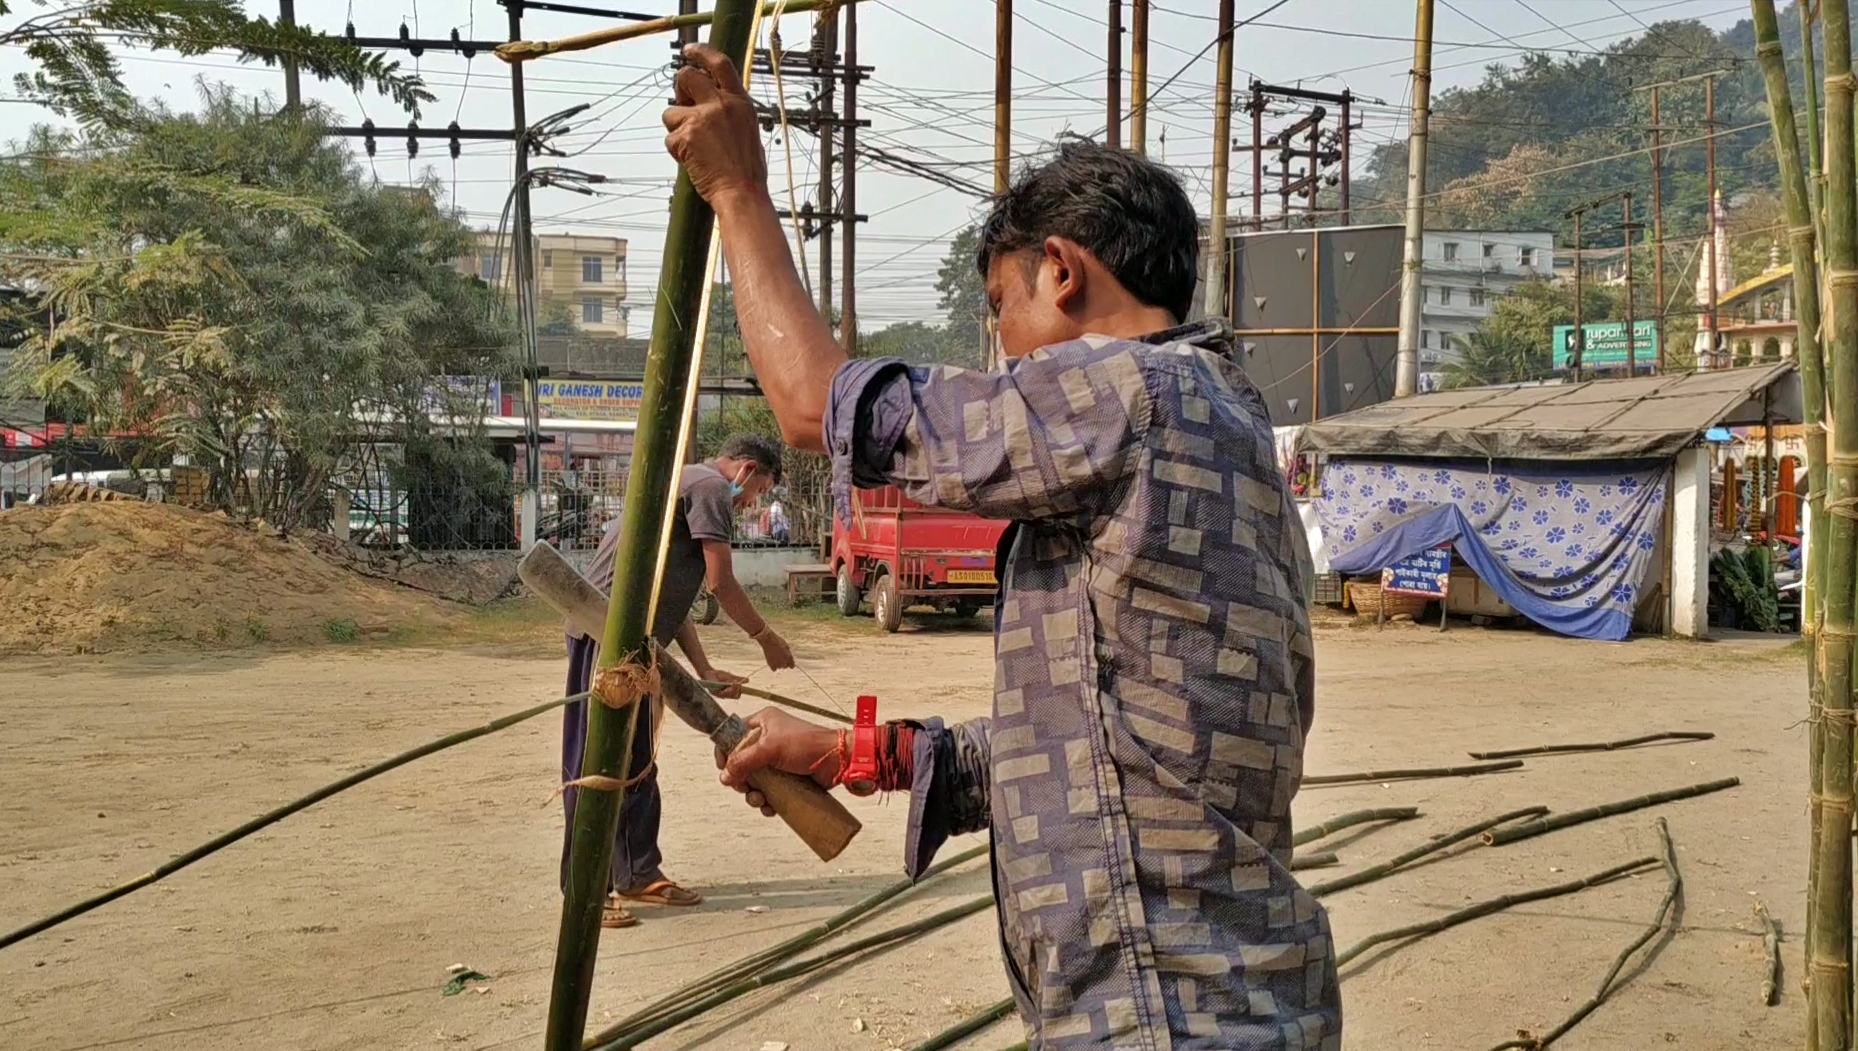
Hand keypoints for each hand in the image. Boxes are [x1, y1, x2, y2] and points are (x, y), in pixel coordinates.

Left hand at [662, 44, 767, 210]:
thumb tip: (710, 103)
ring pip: (671, 112)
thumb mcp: (748, 130)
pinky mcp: (686, 136)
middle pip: (686, 77)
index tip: (690, 51)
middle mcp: (721, 105)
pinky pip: (670, 138)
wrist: (742, 192)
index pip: (720, 64)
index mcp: (740, 102)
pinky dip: (677, 150)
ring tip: (694, 148)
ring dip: (676, 129)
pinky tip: (693, 161)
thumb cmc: (748, 170)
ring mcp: (702, 119)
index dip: (702, 53)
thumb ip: (730, 111)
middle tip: (683, 105)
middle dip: (679, 89)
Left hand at [704, 667, 746, 698]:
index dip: (740, 690)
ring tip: (732, 681)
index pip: (737, 695)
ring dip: (733, 688)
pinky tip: (729, 682)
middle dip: (737, 689)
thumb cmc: (717, 675)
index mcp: (728, 692)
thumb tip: (748, 680)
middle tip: (735, 682)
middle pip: (736, 696)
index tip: (740, 683)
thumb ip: (738, 679)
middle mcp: (724, 695)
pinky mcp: (715, 693)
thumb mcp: (729, 676)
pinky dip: (728, 688)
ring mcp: (719, 695)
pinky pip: (724, 693)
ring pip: (731, 695)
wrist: (708, 672)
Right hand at [718, 707, 839, 815]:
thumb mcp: (770, 748)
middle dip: (741, 780)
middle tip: (746, 788)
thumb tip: (725, 776)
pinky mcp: (786, 777)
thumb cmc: (808, 744)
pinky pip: (768, 791)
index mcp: (762, 723)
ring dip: (753, 794)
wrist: (838, 759)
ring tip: (760, 800)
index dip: (725, 753)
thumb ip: (744, 760)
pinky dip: (766, 801)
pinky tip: (769, 807)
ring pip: (754, 781)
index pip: (733, 736)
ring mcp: (777, 760)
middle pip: (741, 763)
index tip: (724, 769)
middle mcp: (767, 740)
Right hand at [757, 628, 794, 671]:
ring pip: (780, 667)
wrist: (769, 641)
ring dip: (778, 663)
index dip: (790, 664)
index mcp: (789, 657)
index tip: (788, 662)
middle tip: (779, 656)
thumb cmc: (778, 642)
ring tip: (775, 656)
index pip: (792, 666)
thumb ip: (788, 654)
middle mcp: (784, 662)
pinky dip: (773, 666)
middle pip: (785, 666)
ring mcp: (778, 664)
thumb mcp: (787, 646)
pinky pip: (774, 669)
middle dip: (784, 662)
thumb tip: (789, 658)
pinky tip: (772, 661)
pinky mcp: (771, 665)